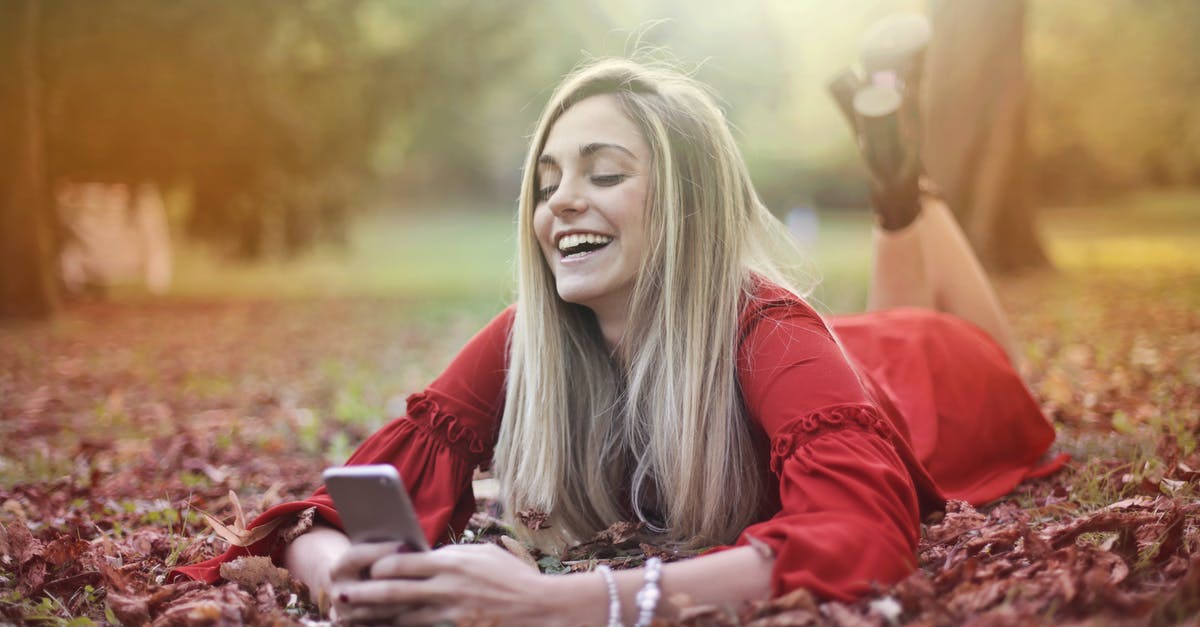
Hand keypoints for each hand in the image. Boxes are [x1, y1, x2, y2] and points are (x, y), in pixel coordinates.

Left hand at [330, 541, 557, 625]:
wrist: (540, 608)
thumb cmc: (512, 577)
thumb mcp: (482, 555)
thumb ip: (451, 555)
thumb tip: (424, 555)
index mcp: (450, 563)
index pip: (401, 562)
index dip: (379, 566)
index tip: (369, 568)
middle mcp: (445, 588)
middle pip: (392, 591)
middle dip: (363, 595)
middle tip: (340, 597)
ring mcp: (448, 615)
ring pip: (401, 617)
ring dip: (375, 618)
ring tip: (354, 618)